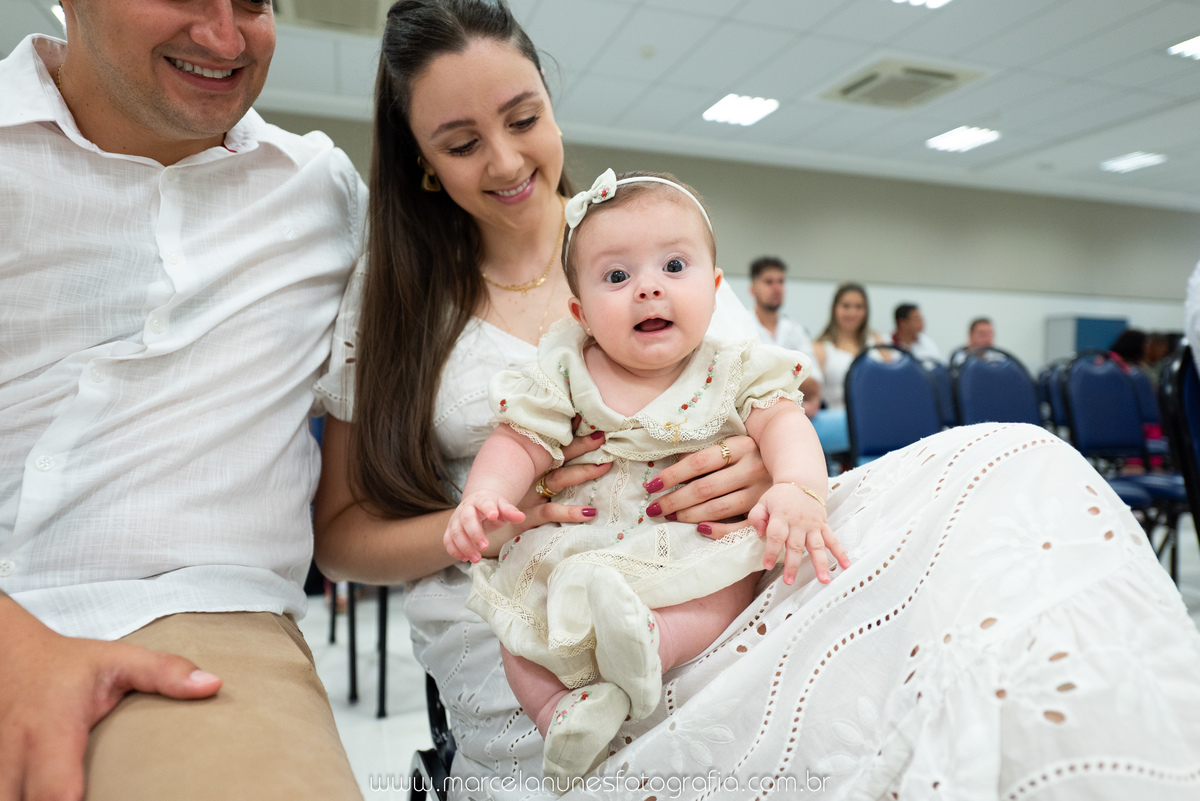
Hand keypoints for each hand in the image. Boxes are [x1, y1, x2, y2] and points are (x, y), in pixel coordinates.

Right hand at [0, 598, 220, 800]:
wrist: (13, 658)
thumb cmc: (71, 665)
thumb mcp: (120, 659)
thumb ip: (164, 672)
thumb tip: (214, 685)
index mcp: (50, 730)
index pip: (54, 788)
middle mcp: (15, 756)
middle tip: (103, 799)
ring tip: (87, 797)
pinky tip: (53, 798)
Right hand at [445, 490, 524, 562]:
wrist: (477, 503)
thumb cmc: (492, 508)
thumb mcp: (503, 507)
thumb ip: (510, 512)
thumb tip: (521, 517)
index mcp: (480, 500)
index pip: (483, 502)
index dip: (488, 508)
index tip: (494, 515)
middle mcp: (465, 508)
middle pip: (466, 519)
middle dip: (475, 534)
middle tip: (485, 547)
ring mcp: (455, 519)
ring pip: (455, 532)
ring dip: (464, 547)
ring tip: (476, 559)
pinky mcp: (450, 529)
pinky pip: (447, 540)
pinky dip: (454, 551)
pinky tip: (465, 558)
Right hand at [476, 419, 611, 558]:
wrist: (474, 531)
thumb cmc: (503, 508)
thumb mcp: (519, 486)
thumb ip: (536, 470)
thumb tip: (544, 444)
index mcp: (532, 468)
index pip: (555, 445)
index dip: (571, 432)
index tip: (587, 416)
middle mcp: (532, 478)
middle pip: (560, 457)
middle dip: (581, 445)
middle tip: (602, 434)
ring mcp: (530, 495)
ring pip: (559, 479)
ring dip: (581, 473)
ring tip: (604, 465)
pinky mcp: (527, 516)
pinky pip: (550, 512)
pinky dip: (569, 512)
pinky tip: (589, 512)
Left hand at [642, 435, 770, 537]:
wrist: (794, 463)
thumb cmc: (750, 454)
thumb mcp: (731, 445)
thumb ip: (704, 454)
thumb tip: (667, 471)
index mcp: (741, 446)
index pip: (698, 462)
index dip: (672, 475)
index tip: (651, 486)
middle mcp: (753, 468)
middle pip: (705, 487)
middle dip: (675, 500)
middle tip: (655, 508)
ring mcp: (762, 492)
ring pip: (718, 508)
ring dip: (689, 515)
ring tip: (670, 517)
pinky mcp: (766, 512)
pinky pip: (739, 527)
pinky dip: (717, 531)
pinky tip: (698, 529)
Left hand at [748, 484, 849, 584]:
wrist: (802, 482)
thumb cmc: (780, 496)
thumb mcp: (763, 502)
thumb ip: (757, 517)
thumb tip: (759, 534)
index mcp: (781, 516)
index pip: (776, 535)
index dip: (771, 551)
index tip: (767, 565)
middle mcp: (799, 522)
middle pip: (796, 545)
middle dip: (792, 565)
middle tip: (789, 581)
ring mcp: (813, 525)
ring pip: (817, 546)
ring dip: (821, 564)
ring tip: (824, 580)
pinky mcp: (824, 526)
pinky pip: (833, 540)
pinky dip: (841, 553)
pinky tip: (846, 565)